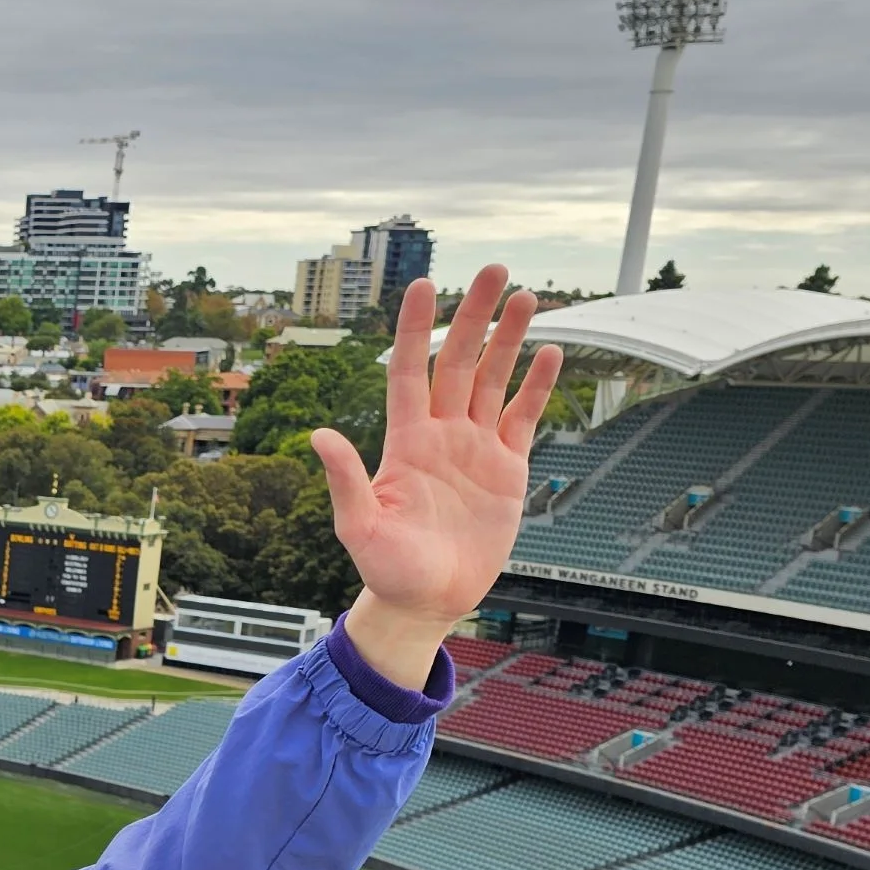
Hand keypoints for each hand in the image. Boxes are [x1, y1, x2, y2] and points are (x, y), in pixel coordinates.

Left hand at [313, 266, 561, 688]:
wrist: (427, 601)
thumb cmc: (387, 570)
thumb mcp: (360, 527)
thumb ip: (347, 480)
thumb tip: (319, 435)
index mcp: (405, 442)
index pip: (410, 370)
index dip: (416, 328)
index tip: (425, 284)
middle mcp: (441, 435)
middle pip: (458, 361)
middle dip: (474, 315)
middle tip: (493, 268)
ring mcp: (475, 448)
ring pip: (494, 379)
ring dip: (509, 339)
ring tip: (525, 297)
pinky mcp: (505, 468)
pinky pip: (523, 417)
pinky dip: (538, 386)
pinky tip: (551, 352)